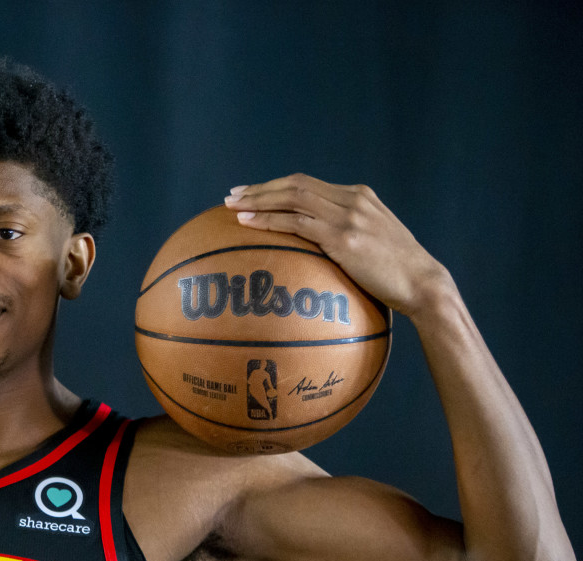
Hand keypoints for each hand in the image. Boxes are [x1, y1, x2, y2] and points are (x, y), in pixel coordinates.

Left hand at [223, 174, 449, 316]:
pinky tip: (247, 224)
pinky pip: (296, 223)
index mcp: (359, 196)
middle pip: (295, 185)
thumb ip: (348, 233)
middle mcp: (353, 200)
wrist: (423, 284)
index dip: (276, 185)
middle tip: (232, 195)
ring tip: (231, 207)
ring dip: (257, 201)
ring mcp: (348, 217)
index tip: (251, 192)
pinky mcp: (343, 238)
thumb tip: (317, 247)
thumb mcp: (373, 242)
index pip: (308, 183)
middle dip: (260, 189)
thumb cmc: (397, 273)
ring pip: (292, 199)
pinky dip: (268, 221)